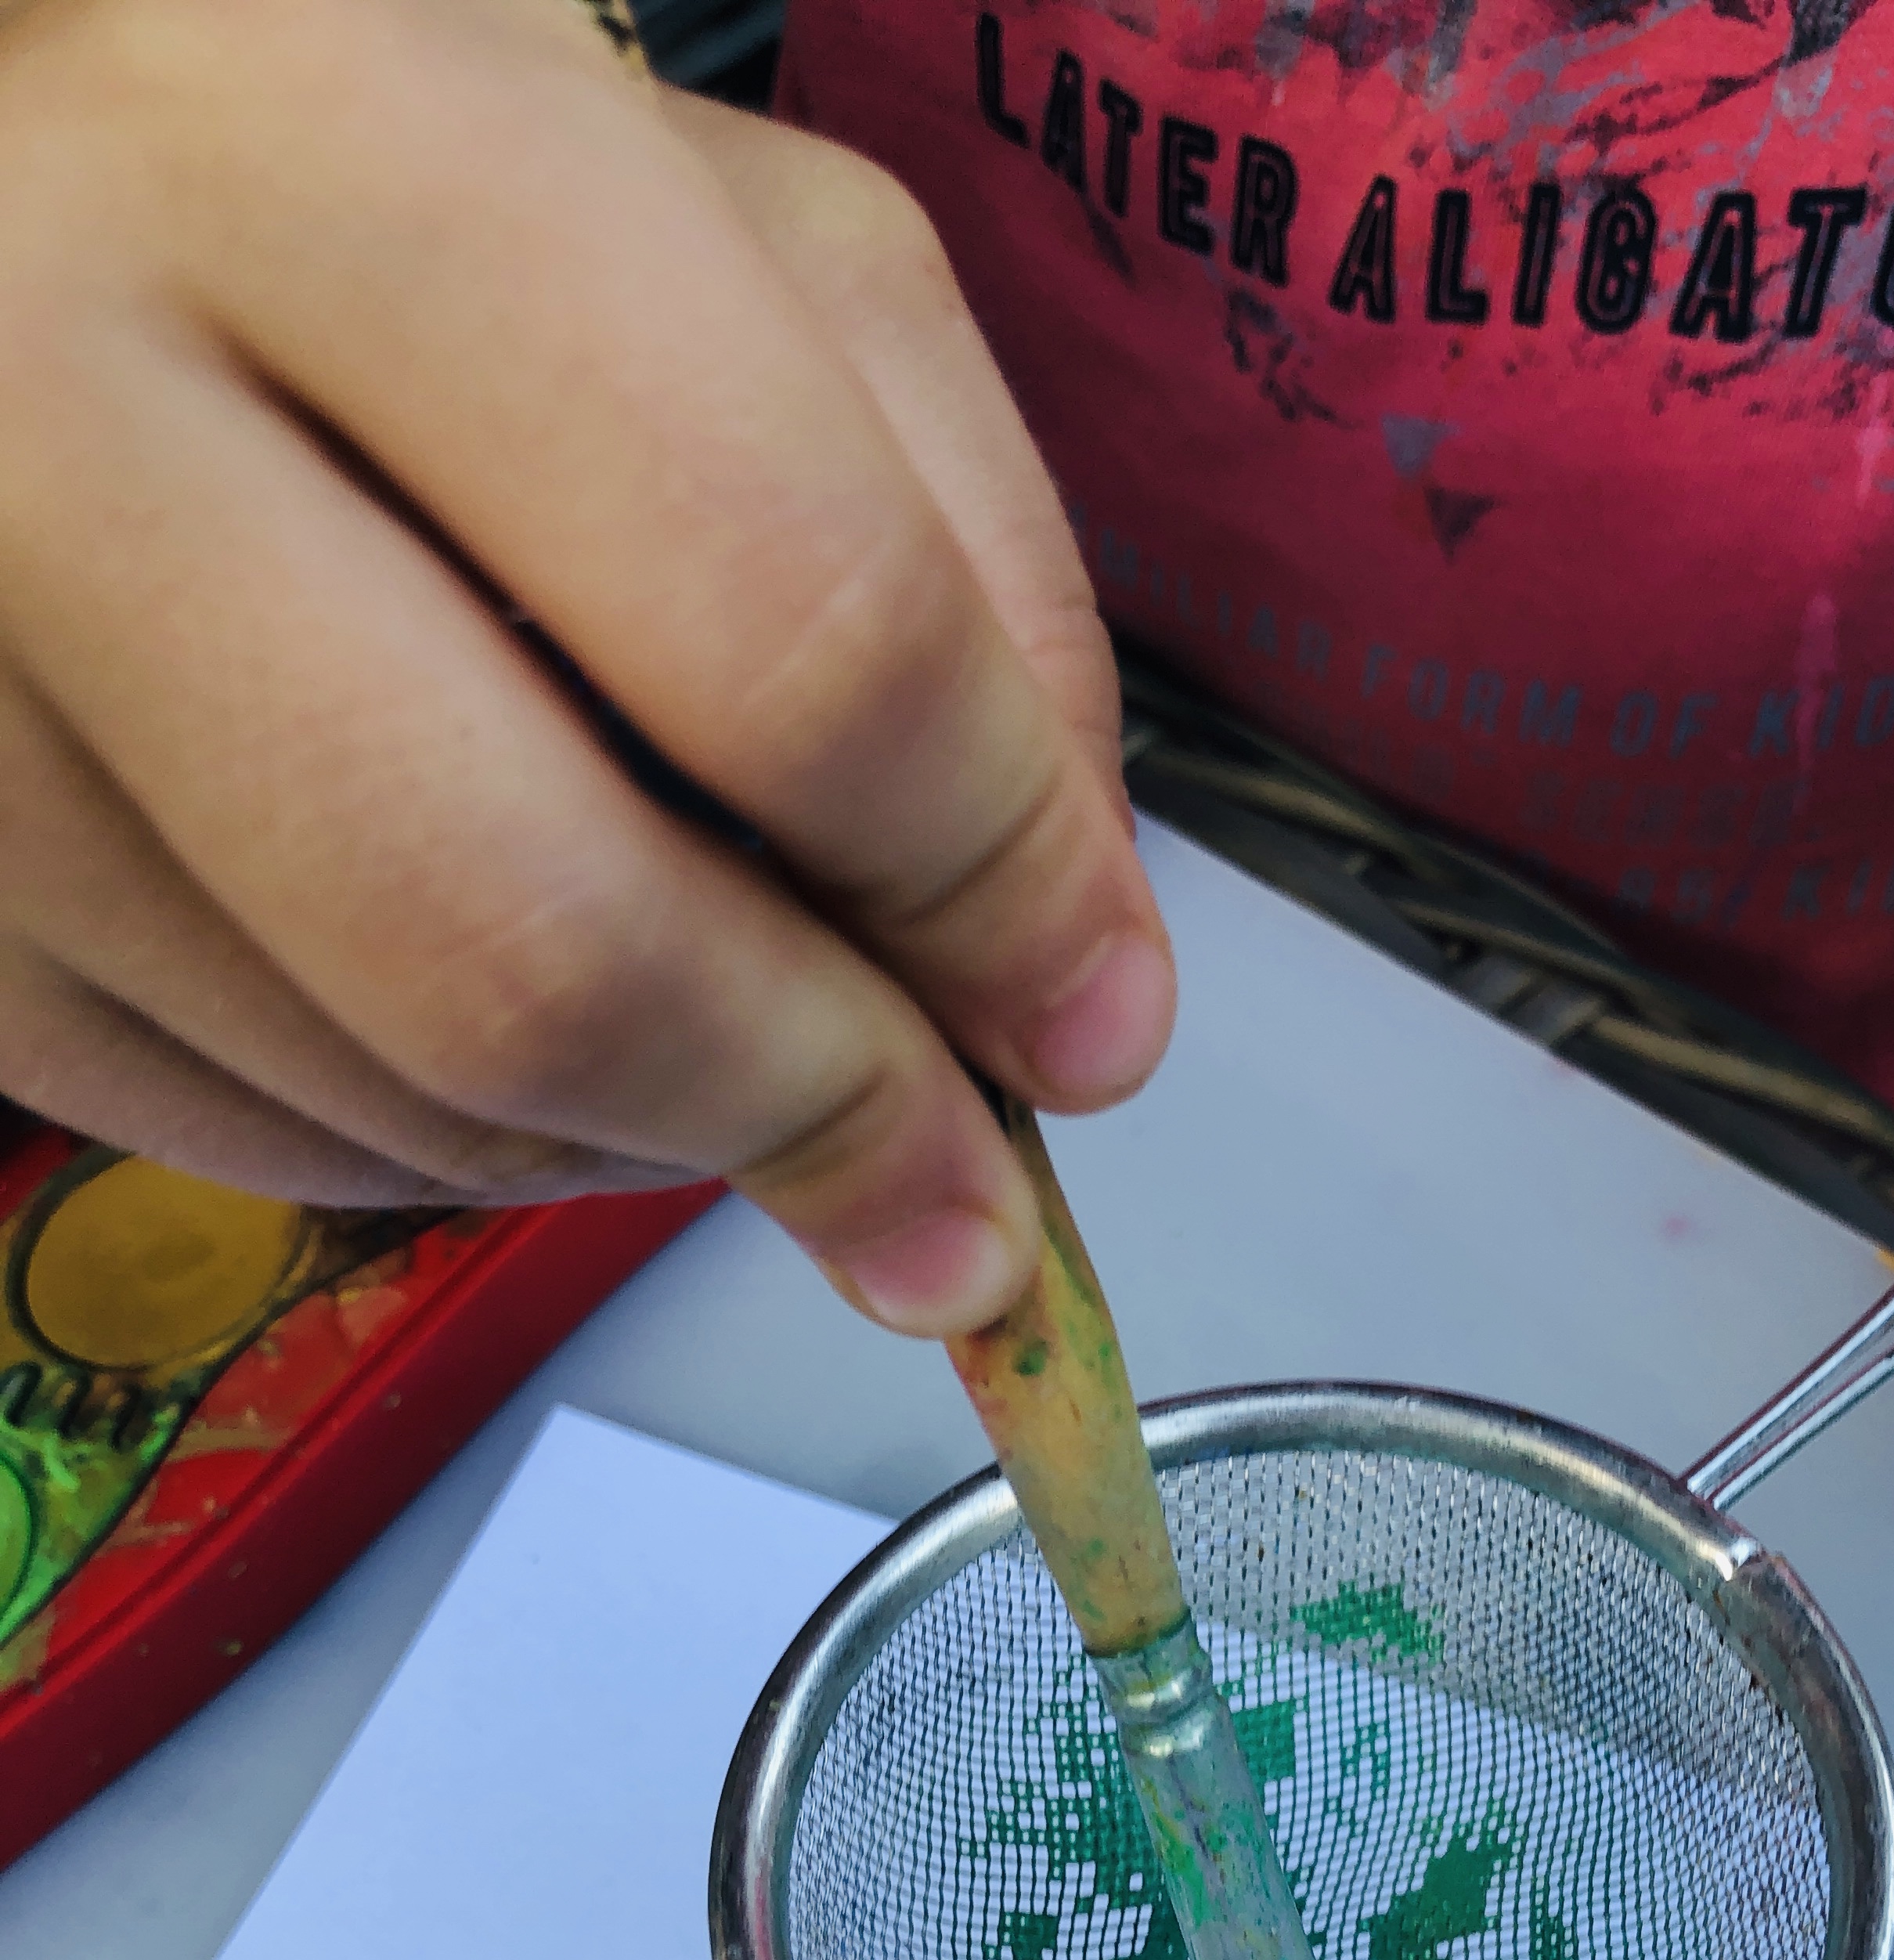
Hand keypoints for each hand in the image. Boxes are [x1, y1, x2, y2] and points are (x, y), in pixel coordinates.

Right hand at [0, 0, 1171, 1333]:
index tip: (1092, 1019)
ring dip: (656, 1140)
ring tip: (749, 1049)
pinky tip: (546, 1038)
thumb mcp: (760, 256)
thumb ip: (973, 569)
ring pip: (395, 1087)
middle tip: (952, 1190)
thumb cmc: (429, 191)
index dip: (988, 880)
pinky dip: (474, 1147)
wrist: (28, 197)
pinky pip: (263, 1139)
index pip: (774, 622)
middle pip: (531, 938)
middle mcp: (49, 400)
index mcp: (334, 139)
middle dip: (812, 1108)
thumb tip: (1061, 974)